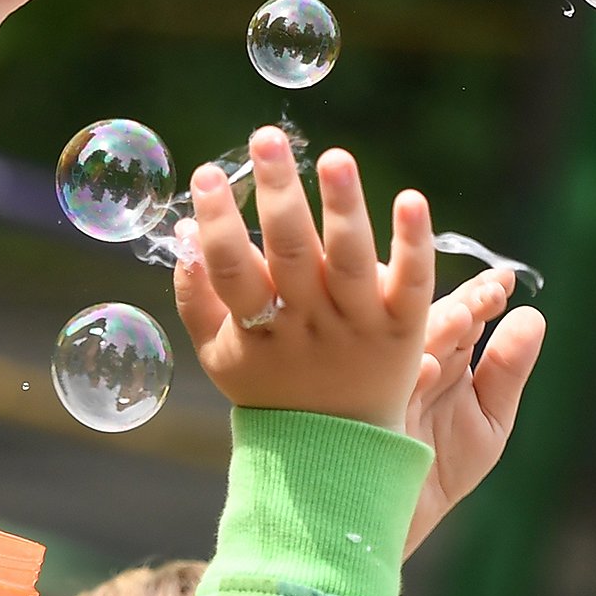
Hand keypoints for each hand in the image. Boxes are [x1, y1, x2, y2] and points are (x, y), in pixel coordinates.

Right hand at [173, 126, 435, 432]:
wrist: (338, 458)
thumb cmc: (274, 394)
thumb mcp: (223, 357)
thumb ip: (197, 298)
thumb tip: (183, 234)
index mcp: (259, 330)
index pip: (232, 269)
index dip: (217, 223)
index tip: (207, 174)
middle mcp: (308, 325)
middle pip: (290, 254)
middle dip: (276, 194)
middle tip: (267, 137)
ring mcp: (358, 327)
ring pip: (348, 261)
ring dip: (342, 206)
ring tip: (334, 157)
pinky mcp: (404, 330)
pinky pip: (412, 283)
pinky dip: (412, 243)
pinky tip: (412, 199)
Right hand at [402, 272, 546, 557]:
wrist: (396, 522)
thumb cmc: (440, 471)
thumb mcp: (488, 421)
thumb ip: (508, 370)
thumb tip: (533, 315)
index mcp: (440, 356)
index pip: (461, 313)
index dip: (482, 296)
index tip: (505, 284)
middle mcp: (407, 362)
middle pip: (431, 322)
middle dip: (462, 307)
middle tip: (485, 296)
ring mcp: (380, 385)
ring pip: (405, 347)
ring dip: (434, 332)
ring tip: (462, 318)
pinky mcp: (362, 413)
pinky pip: (382, 387)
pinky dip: (406, 377)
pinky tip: (427, 368)